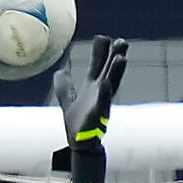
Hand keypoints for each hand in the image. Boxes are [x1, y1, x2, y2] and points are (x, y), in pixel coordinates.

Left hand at [51, 35, 127, 182]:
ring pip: (111, 84)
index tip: (104, 37)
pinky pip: (103, 103)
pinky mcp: (98, 116)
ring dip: (116, 71)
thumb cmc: (77, 124)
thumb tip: (61, 69)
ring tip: (121, 57)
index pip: (98, 65)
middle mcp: (99, 93)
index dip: (100, 52)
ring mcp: (101, 103)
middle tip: (121, 41)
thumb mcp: (67, 101)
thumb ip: (64, 85)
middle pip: (109, 70)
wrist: (79, 145)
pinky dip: (104, 93)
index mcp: (92, 87)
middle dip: (115, 56)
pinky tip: (105, 83)